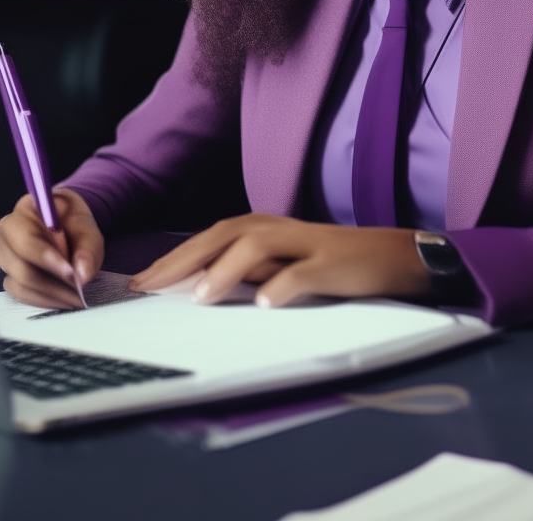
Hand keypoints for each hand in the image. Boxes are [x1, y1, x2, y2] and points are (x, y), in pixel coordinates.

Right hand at [0, 189, 103, 308]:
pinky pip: (22, 295)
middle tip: (78, 290)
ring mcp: (7, 256)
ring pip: (21, 285)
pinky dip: (45, 300)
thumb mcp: (87, 227)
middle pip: (20, 267)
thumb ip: (88, 247)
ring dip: (51, 295)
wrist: (69, 226)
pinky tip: (65, 298)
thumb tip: (81, 274)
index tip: (70, 272)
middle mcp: (8, 233)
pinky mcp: (11, 275)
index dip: (46, 258)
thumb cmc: (74, 222)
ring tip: (77, 297)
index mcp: (25, 210)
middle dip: (52, 283)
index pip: (26, 239)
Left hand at [128, 214, 431, 306]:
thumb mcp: (281, 264)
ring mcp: (307, 244)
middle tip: (150, 286)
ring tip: (200, 296)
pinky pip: (304, 273)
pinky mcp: (333, 264)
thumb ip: (245, 270)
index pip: (209, 238)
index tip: (141, 282)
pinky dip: (283, 286)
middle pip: (224, 235)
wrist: (391, 255)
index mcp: (264, 229)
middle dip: (184, 260)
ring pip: (259, 247)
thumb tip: (197, 285)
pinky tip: (265, 303)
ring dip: (227, 269)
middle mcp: (279, 229)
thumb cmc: (330, 263)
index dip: (174, 258)